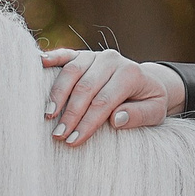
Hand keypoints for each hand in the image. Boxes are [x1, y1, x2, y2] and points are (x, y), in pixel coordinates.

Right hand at [41, 48, 183, 146]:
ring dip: (57, 94)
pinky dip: (52, 58)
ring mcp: (96, 55)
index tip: (74, 140)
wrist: (148, 81)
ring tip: (48, 115)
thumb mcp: (155, 113)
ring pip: (72, 71)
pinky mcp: (84, 54)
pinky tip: (39, 63)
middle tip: (58, 135)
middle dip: (70, 114)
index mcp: (130, 74)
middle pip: (85, 88)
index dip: (87, 122)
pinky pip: (66, 55)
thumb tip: (115, 119)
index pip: (104, 101)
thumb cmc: (149, 101)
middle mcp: (112, 60)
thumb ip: (138, 116)